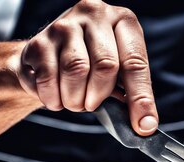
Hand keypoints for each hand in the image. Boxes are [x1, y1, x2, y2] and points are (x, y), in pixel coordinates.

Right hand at [17, 0, 157, 135]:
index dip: (140, 98)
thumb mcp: (118, 72)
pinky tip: (56, 96)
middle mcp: (94, 15)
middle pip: (105, 65)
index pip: (135, 63)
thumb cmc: (92, 63)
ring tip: (74, 100)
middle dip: (99, 96)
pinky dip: (54, 98)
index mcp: (123, 22)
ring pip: (75, 71)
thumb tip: (144, 123)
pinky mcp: (39, 42)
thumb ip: (132, 94)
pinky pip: (48, 79)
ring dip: (75, 98)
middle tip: (92, 105)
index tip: (143, 125)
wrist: (50, 56)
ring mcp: (64, 26)